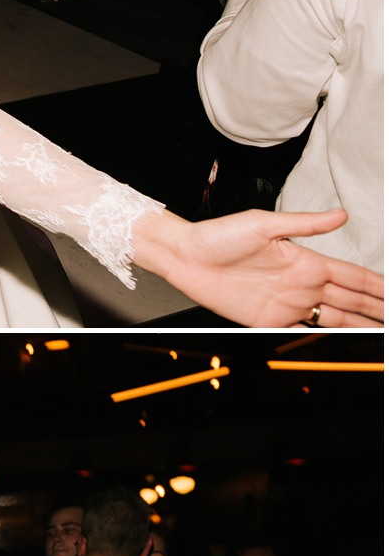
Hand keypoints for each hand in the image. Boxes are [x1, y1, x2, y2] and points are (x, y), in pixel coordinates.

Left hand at [132, 207, 384, 327]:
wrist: (186, 256)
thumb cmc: (218, 235)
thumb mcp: (264, 223)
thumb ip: (305, 223)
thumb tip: (342, 215)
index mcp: (307, 261)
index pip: (354, 277)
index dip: (378, 287)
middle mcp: (302, 284)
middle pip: (352, 302)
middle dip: (376, 309)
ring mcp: (287, 304)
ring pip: (335, 320)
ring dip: (360, 326)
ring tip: (380, 331)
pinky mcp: (268, 321)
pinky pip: (303, 332)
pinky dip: (326, 339)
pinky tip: (343, 340)